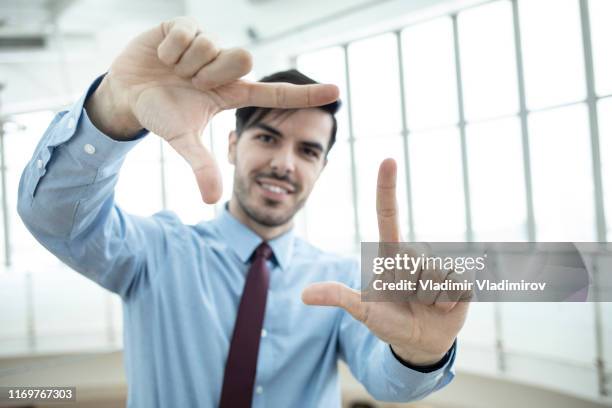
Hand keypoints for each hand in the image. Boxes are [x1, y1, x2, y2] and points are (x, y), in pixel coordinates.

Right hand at [86, 16, 338, 203]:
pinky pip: (187, 33)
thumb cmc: (161, 114)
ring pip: (212, 46)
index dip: (305, 94)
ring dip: (187, 63)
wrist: (128, 93)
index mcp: (232, 94)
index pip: (275, 93)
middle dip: (212, 73)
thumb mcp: (182, 140)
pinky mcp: (185, 27)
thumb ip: (200, 165)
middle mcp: (225, 68)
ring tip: (173, 71)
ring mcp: (207, 45)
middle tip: (192, 82)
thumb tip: (211, 200)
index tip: (337, 92)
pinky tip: (162, 56)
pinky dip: (169, 49)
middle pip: (243, 58)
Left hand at [302, 159, 469, 364]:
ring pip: (435, 275)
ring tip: (427, 304)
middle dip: (410, 288)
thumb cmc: (389, 321)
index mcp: (392, 255)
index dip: (387, 188)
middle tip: (409, 300)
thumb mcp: (364, 311)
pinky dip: (448, 303)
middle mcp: (416, 254)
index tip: (388, 159)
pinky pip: (456, 285)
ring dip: (429, 298)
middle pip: (413, 261)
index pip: (388, 215)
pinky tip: (446, 307)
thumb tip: (303, 296)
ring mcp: (440, 266)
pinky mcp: (462, 280)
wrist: (421, 342)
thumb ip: (340, 299)